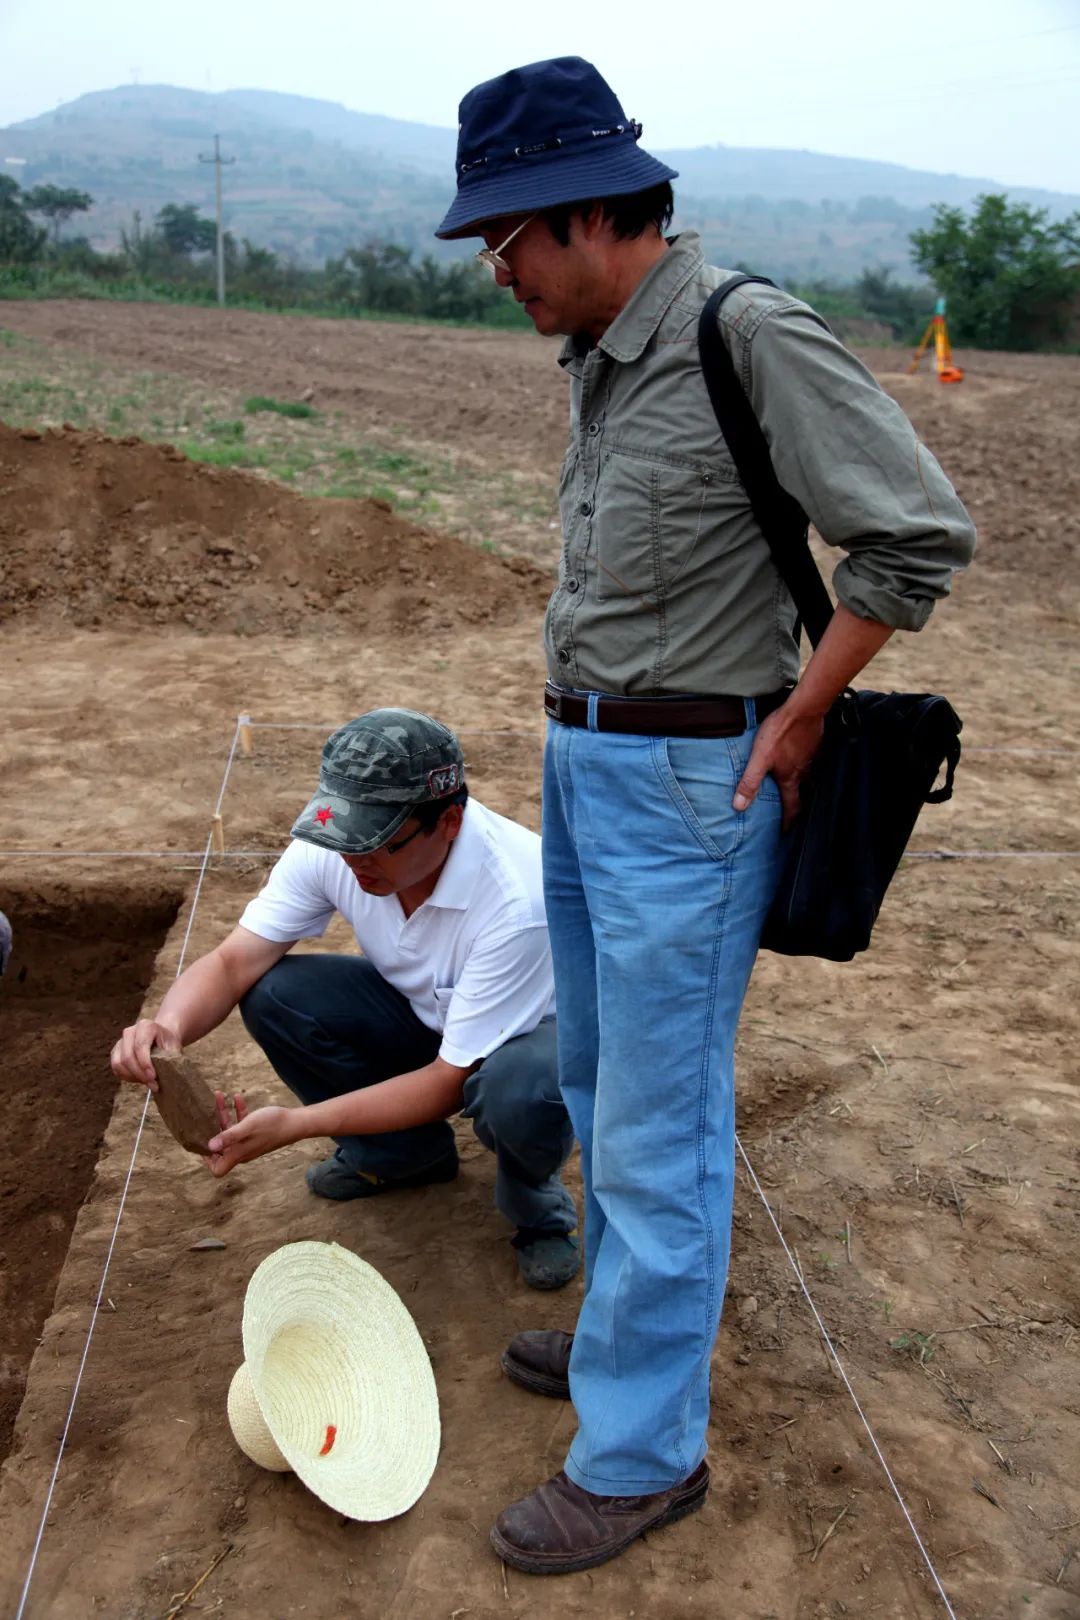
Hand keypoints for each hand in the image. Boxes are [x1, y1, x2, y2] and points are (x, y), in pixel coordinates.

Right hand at [111, 1019, 181, 1087]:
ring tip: (147, 1082)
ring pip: (118, 1063)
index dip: (145, 1063)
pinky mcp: (115, 1052)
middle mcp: (129, 1032)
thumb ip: (170, 1058)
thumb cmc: (167, 1043)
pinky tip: (139, 1079)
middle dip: (140, 1074)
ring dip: (132, 1077)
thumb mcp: (173, 1047)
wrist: (160, 1037)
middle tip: (152, 1085)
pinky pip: (116, 1068)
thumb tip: (168, 1075)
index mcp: (145, 1026)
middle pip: (128, 1056)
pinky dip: (126, 1077)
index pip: (140, 1046)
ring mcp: (120, 1042)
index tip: (153, 1077)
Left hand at [205, 1095, 298, 1177]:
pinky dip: (237, 1112)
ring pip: (229, 1131)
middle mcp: (241, 1151)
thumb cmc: (273, 1125)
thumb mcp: (248, 1127)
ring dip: (223, 1114)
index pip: (217, 1169)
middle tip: (204, 1110)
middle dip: (211, 1127)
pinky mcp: (255, 1133)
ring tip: (219, 1096)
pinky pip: (241, 1124)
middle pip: (220, 1145)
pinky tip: (237, 1098)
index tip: (202, 1141)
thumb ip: (229, 1136)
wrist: (296, 1122)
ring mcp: (248, 1142)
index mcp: (238, 1154)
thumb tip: (209, 1146)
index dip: (207, 1160)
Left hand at [732, 705, 824, 829]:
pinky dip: (803, 766)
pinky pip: (809, 761)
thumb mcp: (759, 758)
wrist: (803, 710)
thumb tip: (739, 806)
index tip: (786, 832)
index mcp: (790, 778)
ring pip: (807, 777)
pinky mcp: (813, 745)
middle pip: (802, 793)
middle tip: (792, 811)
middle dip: (797, 803)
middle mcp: (803, 771)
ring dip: (801, 784)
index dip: (789, 821)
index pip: (792, 806)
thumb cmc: (780, 733)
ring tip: (793, 786)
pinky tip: (796, 759)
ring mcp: (810, 758)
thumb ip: (750, 781)